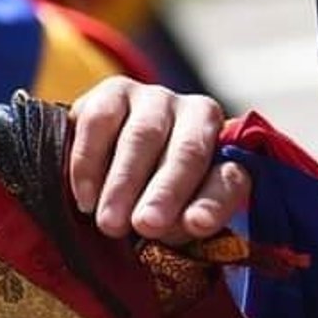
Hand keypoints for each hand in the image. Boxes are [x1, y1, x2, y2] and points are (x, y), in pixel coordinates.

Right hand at [67, 76, 249, 240]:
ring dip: (125, 182)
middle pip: (188, 151)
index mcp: (228, 151)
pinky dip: (90, 163)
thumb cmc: (155, 204)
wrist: (110, 175)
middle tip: (146, 225)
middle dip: (166, 191)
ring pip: (143, 136)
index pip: (230, 177)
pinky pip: (100, 122)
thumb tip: (190, 222)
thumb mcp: (178, 220)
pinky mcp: (113, 93)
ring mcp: (156, 99)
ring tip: (111, 222)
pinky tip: (87, 197)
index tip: (196, 225)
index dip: (213, 202)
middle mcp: (198, 115)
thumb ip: (189, 221)